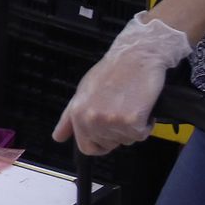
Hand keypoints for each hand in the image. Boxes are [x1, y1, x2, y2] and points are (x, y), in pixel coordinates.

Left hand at [52, 12, 190, 155]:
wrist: (136, 56)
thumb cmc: (112, 72)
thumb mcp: (82, 91)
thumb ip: (69, 117)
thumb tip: (57, 138)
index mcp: (77, 113)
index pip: (86, 148)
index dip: (99, 143)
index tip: (107, 134)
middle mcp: (91, 119)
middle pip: (109, 145)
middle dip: (117, 133)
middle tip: (121, 109)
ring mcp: (111, 121)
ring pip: (126, 141)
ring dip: (132, 128)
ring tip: (131, 104)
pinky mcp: (132, 122)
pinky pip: (141, 135)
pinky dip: (146, 124)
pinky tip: (141, 105)